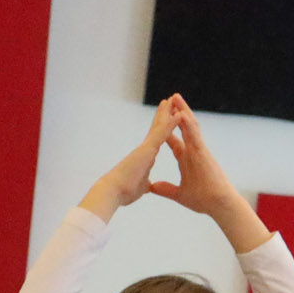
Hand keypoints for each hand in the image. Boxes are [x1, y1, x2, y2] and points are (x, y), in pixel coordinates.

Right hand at [85, 96, 186, 216]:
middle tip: (169, 102)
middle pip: (158, 128)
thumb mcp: (141, 186)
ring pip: (160, 126)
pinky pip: (163, 133)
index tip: (166, 120)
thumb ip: (145, 182)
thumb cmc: (125, 191)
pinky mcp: (148, 148)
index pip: (157, 139)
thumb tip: (148, 185)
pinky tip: (178, 114)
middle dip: (163, 115)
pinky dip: (171, 124)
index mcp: (147, 156)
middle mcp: (147, 148)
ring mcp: (147, 147)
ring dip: (167, 113)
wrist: (115, 192)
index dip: (162, 129)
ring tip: (173, 100)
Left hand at [147, 98, 243, 217]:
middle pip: (183, 128)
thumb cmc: (205, 201)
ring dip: (183, 110)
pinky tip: (181, 112)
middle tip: (168, 99)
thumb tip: (153, 187)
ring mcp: (199, 150)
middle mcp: (193, 151)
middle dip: (176, 113)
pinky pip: (195, 135)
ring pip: (190, 126)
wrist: (219, 206)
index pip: (174, 141)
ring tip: (175, 97)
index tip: (159, 120)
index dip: (167, 130)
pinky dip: (188, 123)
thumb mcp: (180, 194)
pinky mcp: (204, 153)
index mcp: (187, 160)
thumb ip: (167, 189)